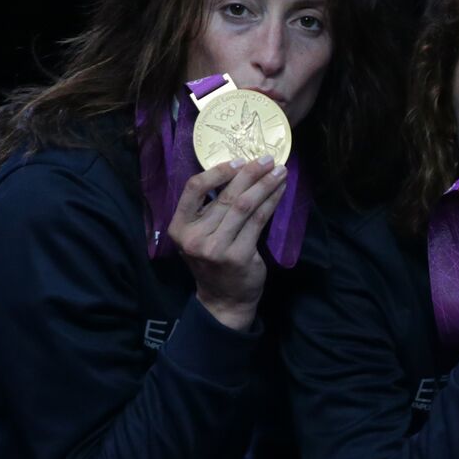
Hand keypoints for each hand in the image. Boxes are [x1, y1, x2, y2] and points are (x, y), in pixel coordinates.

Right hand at [167, 156, 286, 330]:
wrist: (224, 299)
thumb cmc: (213, 261)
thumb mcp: (199, 236)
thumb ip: (208, 211)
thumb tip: (237, 173)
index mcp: (179, 228)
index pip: (193, 189)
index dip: (217, 172)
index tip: (238, 161)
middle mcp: (194, 237)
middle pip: (224, 195)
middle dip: (250, 174)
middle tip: (267, 159)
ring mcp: (216, 248)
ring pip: (244, 206)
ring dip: (265, 185)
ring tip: (280, 172)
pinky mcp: (238, 255)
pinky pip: (258, 221)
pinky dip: (271, 203)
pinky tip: (280, 191)